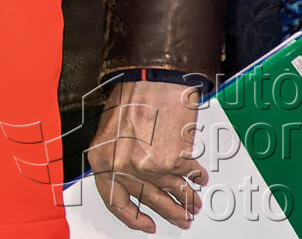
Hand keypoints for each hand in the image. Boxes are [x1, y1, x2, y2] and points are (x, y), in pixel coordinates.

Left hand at [88, 78, 205, 231]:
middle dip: (169, 213)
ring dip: (188, 201)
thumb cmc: (129, 95)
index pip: (115, 202)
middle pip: (150, 201)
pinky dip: (198, 179)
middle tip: (181, 219)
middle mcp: (123, 166)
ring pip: (174, 193)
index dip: (133, 218)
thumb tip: (130, 180)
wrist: (151, 77)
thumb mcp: (108, 130)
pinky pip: (190, 176)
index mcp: (101, 160)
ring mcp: (149, 166)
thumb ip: (115, 156)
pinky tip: (200, 180)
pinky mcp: (174, 160)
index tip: (147, 224)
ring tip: (194, 205)